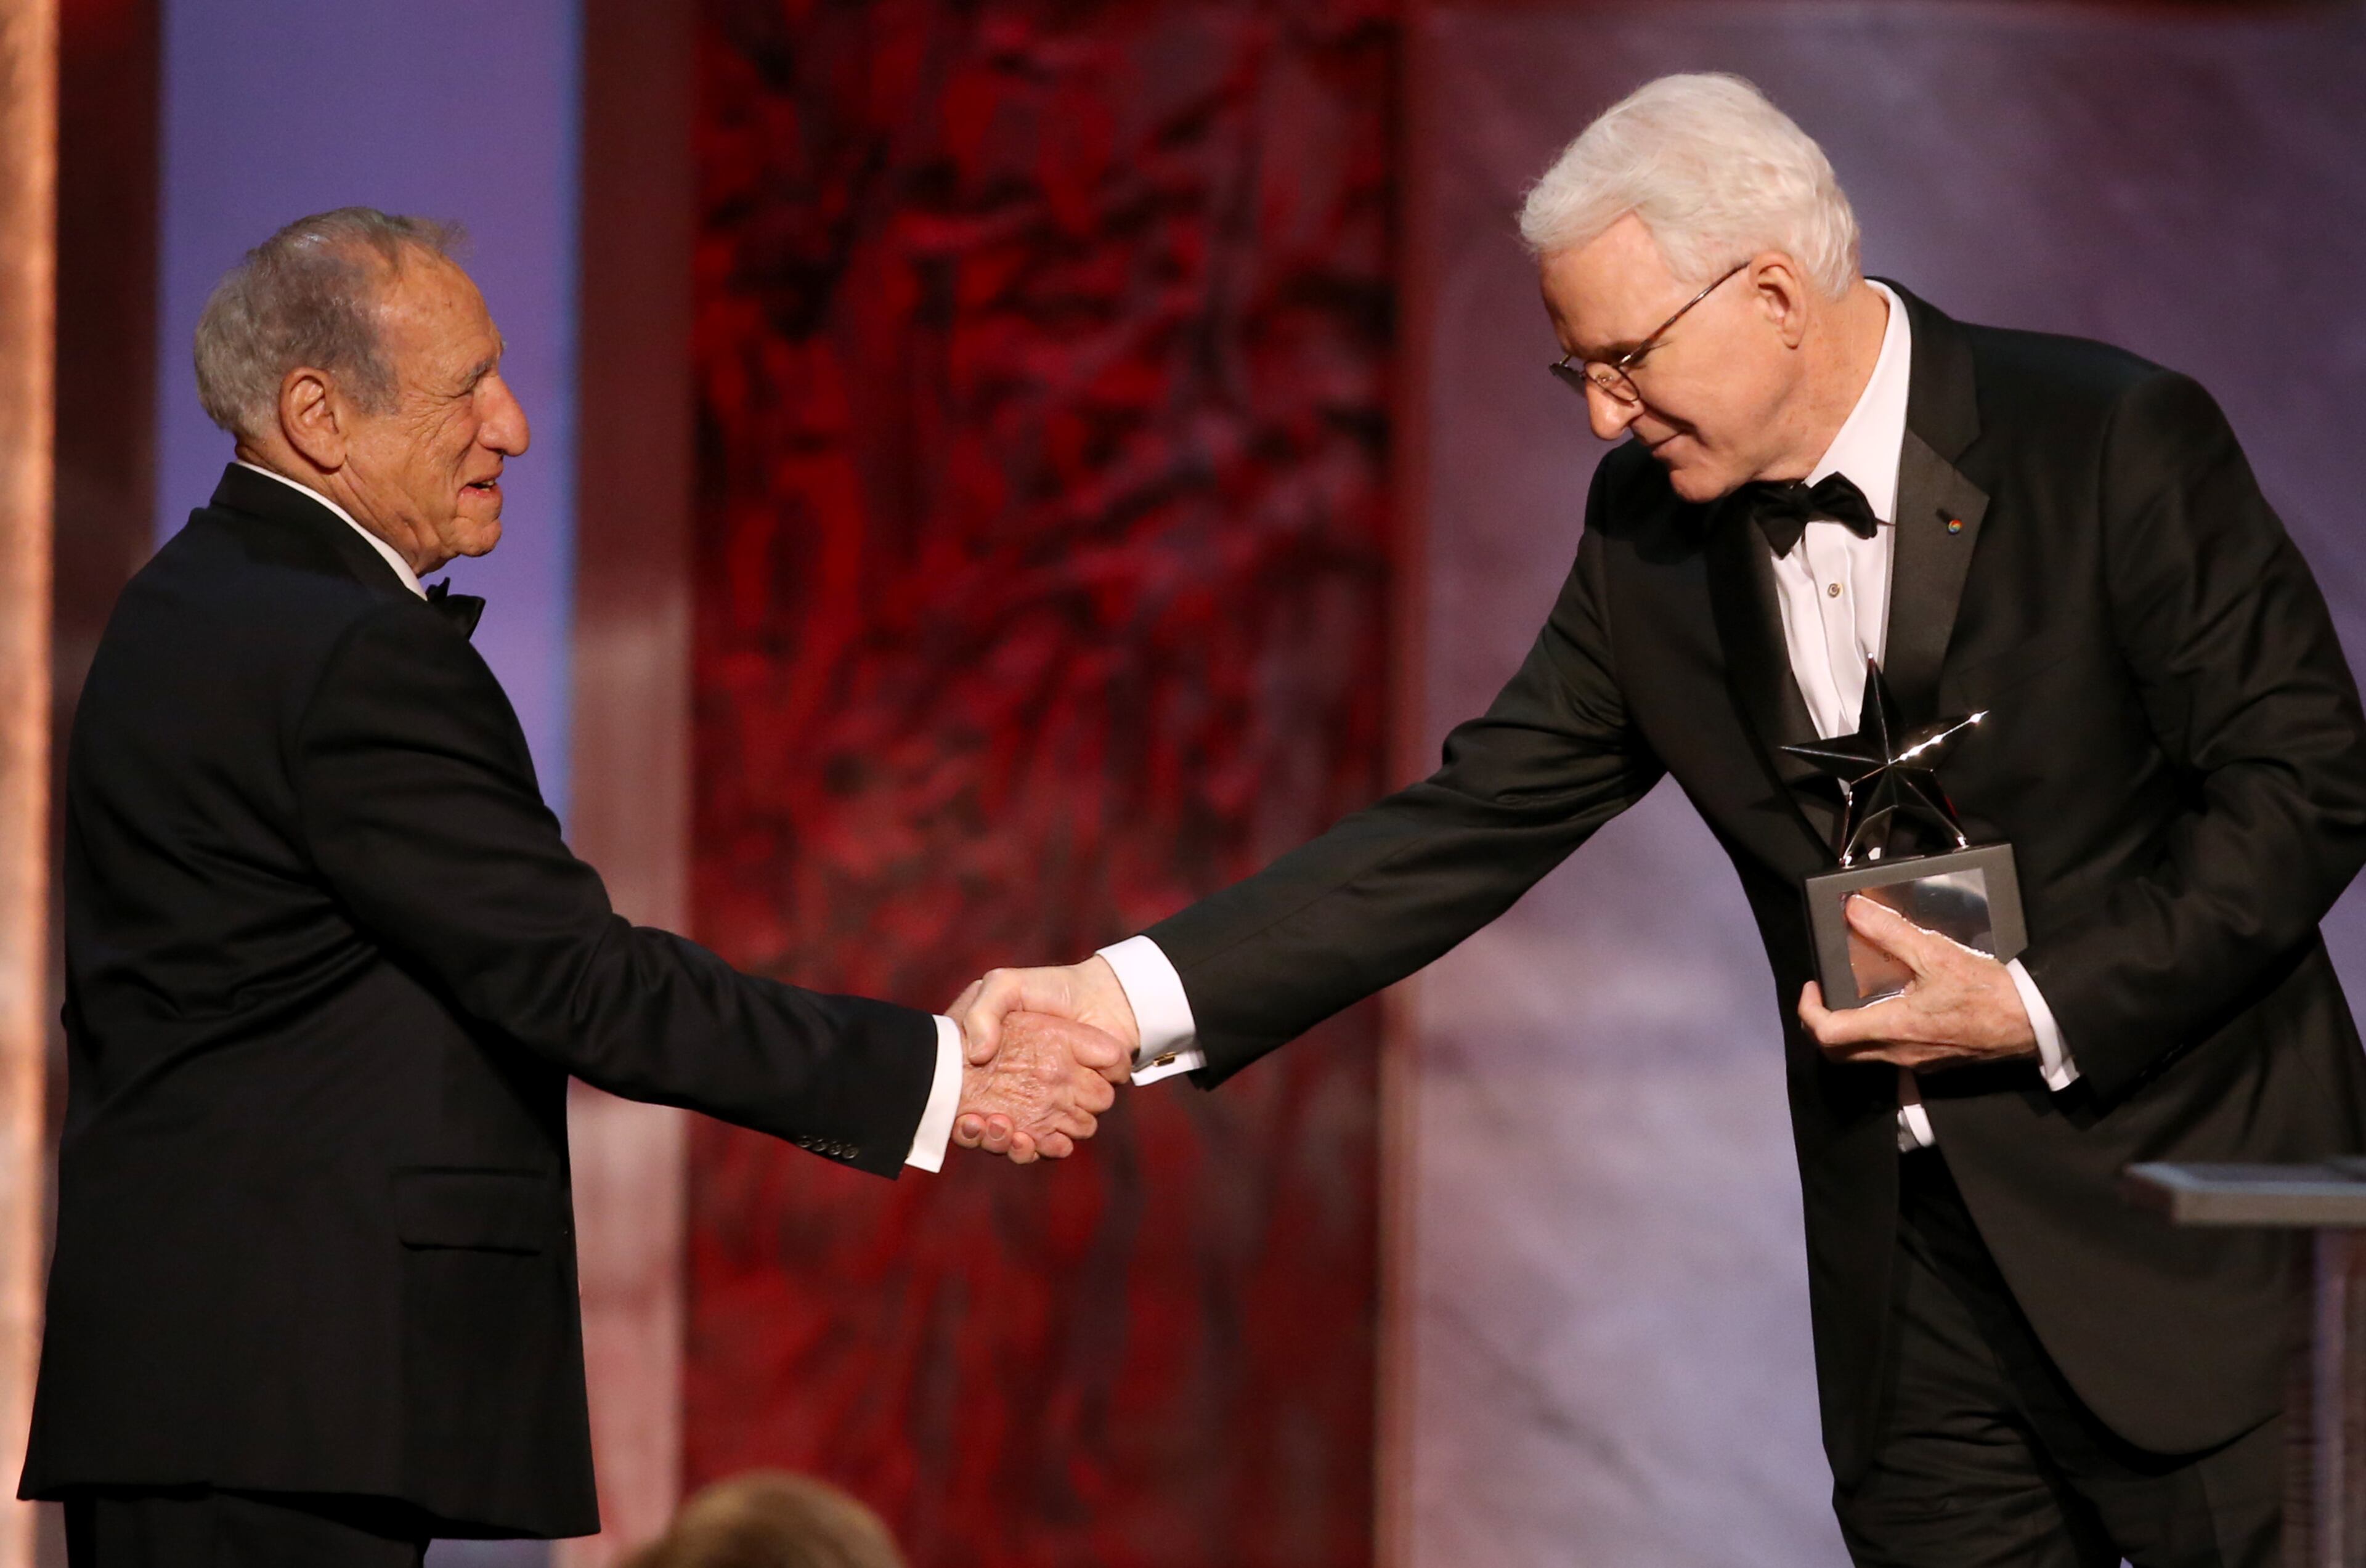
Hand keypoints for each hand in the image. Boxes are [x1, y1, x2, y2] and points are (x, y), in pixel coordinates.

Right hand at [948, 958, 1139, 1154]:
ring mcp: (1045, 1108)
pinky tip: (1029, 1139)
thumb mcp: (1004, 986)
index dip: (962, 1123)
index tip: (962, 1117)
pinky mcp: (1075, 1115)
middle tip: (986, 1120)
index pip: (967, 1113)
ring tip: (1002, 1126)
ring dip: (1009, 1143)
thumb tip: (978, 1055)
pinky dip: (1044, 1149)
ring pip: (1021, 1144)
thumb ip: (983, 1012)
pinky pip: (1056, 1147)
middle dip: (988, 1135)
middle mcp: (1017, 1094)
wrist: (1100, 996)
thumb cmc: (1048, 990)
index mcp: (994, 1071)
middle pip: (994, 1134)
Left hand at [1797, 895, 2037, 1071]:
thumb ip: (1890, 931)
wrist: (2030, 1021)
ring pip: (1862, 1056)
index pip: (1828, 1033)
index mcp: (1893, 1029)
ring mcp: (1914, 1062)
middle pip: (1837, 1052)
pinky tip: (1888, 1008)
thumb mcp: (1935, 953)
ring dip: (1846, 1030)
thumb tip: (1855, 910)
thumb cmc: (1988, 992)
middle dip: (1819, 1024)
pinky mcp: (1930, 1063)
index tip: (1813, 986)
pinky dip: (1874, 1035)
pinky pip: (1888, 1055)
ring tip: (1852, 998)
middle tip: (1823, 995)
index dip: (1808, 1010)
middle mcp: (1898, 1053)